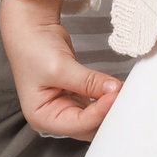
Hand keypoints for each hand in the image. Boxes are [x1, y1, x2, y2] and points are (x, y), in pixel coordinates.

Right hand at [0, 0, 122, 139]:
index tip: (115, 96)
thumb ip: (88, 81)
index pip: (78, 124)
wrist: (31, 29)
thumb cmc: (32, 49)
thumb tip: (114, 89)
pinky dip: (108, 97)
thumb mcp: (60, 67)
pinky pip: (96, 103)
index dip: (99, 112)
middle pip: (88, 127)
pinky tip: (119, 90)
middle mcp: (54, 116)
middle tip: (124, 98)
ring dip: (110, 106)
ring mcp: (67, 106)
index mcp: (42, 117)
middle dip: (107, 114)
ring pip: (95, 117)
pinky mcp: (77, 96)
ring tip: (124, 93)